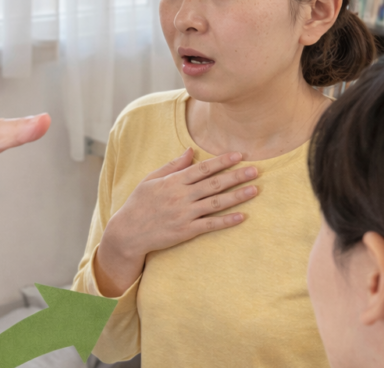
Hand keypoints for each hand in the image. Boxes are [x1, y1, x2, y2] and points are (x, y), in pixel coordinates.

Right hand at [95, 148, 256, 295]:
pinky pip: (210, 225)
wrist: (128, 232)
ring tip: (255, 189)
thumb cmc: (139, 203)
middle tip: (256, 170)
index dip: (221, 161)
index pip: (202, 168)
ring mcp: (184, 214)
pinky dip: (226, 221)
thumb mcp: (151, 179)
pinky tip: (241, 217)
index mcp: (172, 182)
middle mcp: (181, 196)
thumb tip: (190, 151)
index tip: (239, 155)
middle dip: (236, 176)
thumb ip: (172, 166)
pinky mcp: (186, 231)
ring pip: (216, 203)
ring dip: (237, 196)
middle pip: (214, 184)